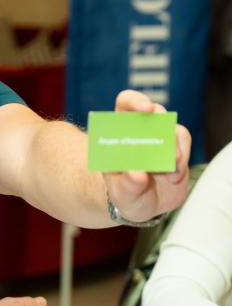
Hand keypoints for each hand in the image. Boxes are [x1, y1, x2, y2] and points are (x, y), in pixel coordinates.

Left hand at [104, 90, 190, 221]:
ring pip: (173, 130)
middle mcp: (142, 129)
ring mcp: (162, 138)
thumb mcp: (122, 193)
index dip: (136, 100)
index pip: (126, 102)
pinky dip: (181, 161)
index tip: (146, 109)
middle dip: (160, 122)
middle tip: (164, 141)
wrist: (145, 204)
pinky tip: (173, 177)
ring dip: (173, 149)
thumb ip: (127, 184)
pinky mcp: (178, 149)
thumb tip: (137, 173)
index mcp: (120, 130)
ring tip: (168, 171)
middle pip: (155, 111)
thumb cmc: (125, 193)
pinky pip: (184, 145)